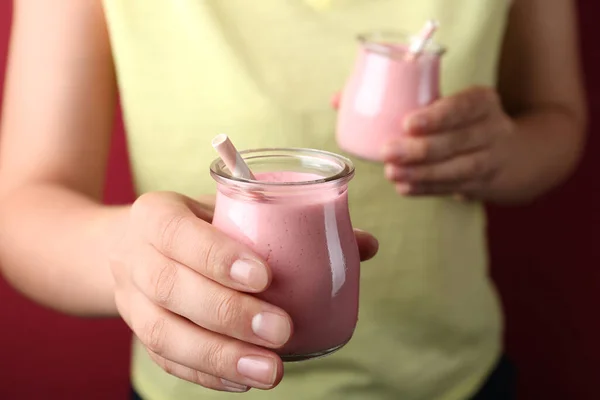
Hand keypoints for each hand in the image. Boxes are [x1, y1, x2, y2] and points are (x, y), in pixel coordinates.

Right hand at [109, 192, 377, 392]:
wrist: (129, 247)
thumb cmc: (195, 226)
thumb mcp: (227, 210)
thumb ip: (290, 223)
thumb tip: (365, 245)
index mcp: (155, 216)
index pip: (177, 232)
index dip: (216, 256)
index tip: (265, 277)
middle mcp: (136, 258)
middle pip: (170, 288)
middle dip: (228, 313)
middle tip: (281, 329)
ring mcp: (132, 302)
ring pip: (164, 334)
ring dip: (219, 356)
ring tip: (270, 371)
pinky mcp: (140, 334)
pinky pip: (167, 360)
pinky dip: (207, 374)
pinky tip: (245, 382)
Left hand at [381, 87, 515, 199]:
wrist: (511, 154)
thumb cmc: (462, 122)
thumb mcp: (454, 104)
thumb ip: (417, 104)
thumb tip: (355, 105)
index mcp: (483, 101)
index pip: (464, 106)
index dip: (438, 117)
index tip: (408, 123)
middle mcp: (494, 129)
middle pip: (459, 141)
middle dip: (421, 149)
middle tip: (388, 152)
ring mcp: (492, 160)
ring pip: (459, 169)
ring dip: (422, 173)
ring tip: (392, 173)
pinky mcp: (484, 184)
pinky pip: (454, 188)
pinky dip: (427, 188)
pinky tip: (404, 187)